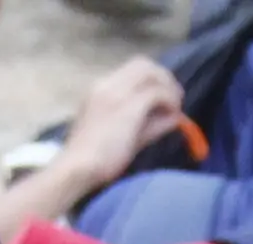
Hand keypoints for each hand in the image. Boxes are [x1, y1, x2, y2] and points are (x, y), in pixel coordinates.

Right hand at [59, 57, 189, 181]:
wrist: (77, 170)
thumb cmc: (92, 162)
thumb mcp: (119, 137)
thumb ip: (147, 125)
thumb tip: (175, 119)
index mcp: (98, 89)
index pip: (131, 70)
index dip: (151, 78)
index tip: (162, 95)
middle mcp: (106, 84)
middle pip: (143, 64)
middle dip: (163, 77)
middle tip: (175, 97)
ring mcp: (117, 93)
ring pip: (152, 74)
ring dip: (169, 87)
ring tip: (175, 107)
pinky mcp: (129, 106)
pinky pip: (158, 93)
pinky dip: (170, 102)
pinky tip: (174, 117)